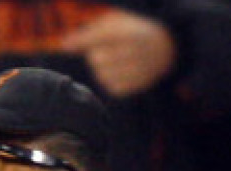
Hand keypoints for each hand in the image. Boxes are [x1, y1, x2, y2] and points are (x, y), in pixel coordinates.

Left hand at [61, 9, 176, 97]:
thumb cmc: (132, 32)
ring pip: (103, 76)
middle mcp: (136, 51)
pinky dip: (110, 80)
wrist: (166, 48)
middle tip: (103, 50)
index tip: (65, 44)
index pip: (100, 37)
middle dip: (94, 55)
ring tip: (112, 61)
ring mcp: (139, 70)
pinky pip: (112, 87)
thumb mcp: (115, 23)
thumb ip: (90, 32)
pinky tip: (118, 72)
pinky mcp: (139, 85)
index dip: (81, 41)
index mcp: (130, 31)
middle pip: (98, 59)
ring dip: (102, 69)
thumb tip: (64, 44)